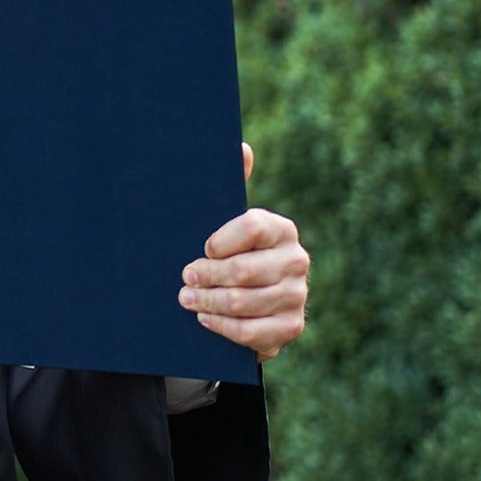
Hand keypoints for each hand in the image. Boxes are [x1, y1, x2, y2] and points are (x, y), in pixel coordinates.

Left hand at [178, 143, 308, 360]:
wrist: (245, 301)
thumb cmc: (227, 253)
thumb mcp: (224, 221)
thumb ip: (231, 185)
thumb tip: (241, 147)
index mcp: (281, 229)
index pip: (251, 226)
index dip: (220, 240)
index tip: (201, 248)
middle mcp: (296, 260)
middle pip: (243, 270)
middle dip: (205, 276)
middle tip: (184, 278)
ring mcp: (296, 296)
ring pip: (243, 302)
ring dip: (207, 302)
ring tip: (186, 299)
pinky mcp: (290, 327)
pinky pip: (251, 332)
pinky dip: (222, 327)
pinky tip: (205, 319)